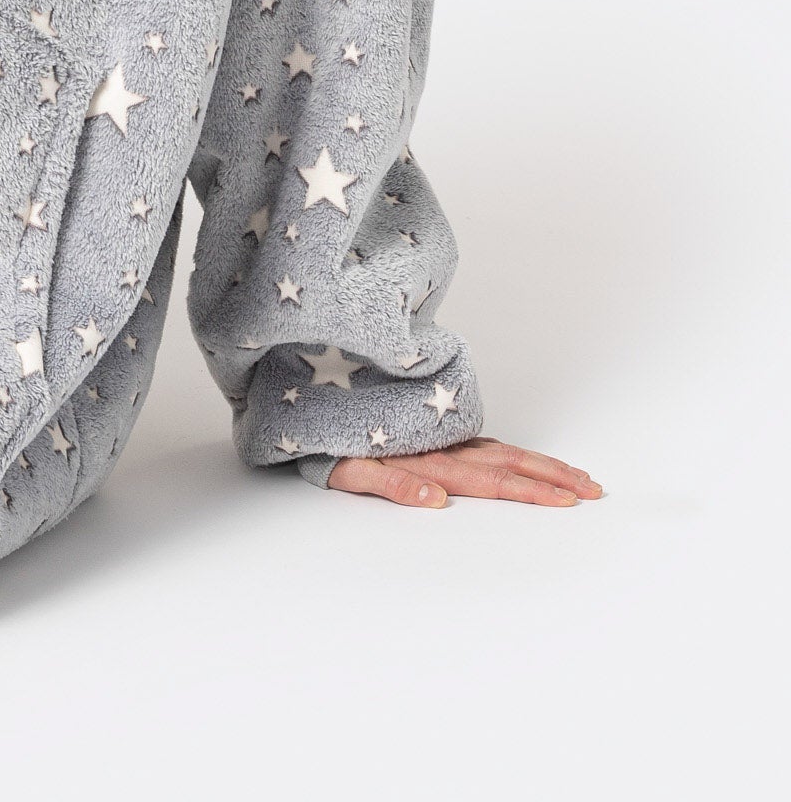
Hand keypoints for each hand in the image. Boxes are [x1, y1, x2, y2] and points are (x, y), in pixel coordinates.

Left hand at [326, 435, 602, 507]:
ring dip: (541, 463)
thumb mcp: (345, 471)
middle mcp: (439, 444)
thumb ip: (390, 484)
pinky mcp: (434, 428)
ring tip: (577, 476)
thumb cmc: (323, 444)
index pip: (489, 480)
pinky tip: (531, 462)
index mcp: (425, 459)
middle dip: (552, 476)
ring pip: (501, 449)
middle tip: (592, 489)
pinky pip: (483, 442)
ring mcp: (439, 434)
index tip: (567, 499)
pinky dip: (514, 453)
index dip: (530, 489)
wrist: (305, 396)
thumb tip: (435, 498)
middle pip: (506, 461)